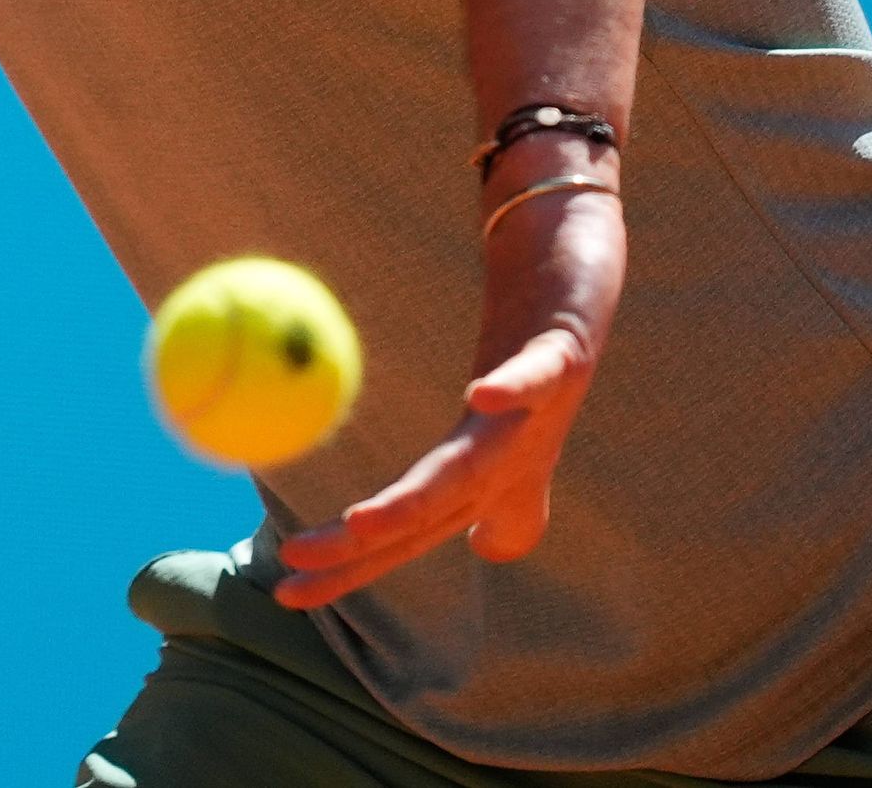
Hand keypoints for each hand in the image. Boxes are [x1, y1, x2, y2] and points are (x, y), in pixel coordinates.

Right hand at [272, 177, 622, 611]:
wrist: (586, 280)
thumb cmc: (543, 352)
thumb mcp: (507, 427)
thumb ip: (506, 496)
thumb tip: (487, 554)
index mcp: (484, 473)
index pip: (408, 531)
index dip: (351, 567)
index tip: (285, 591)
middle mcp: (511, 453)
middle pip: (432, 510)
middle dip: (367, 546)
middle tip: (296, 563)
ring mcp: (540, 406)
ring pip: (476, 462)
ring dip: (421, 498)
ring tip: (364, 522)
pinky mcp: (564, 352)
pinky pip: (537, 372)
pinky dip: (513, 388)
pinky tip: (479, 394)